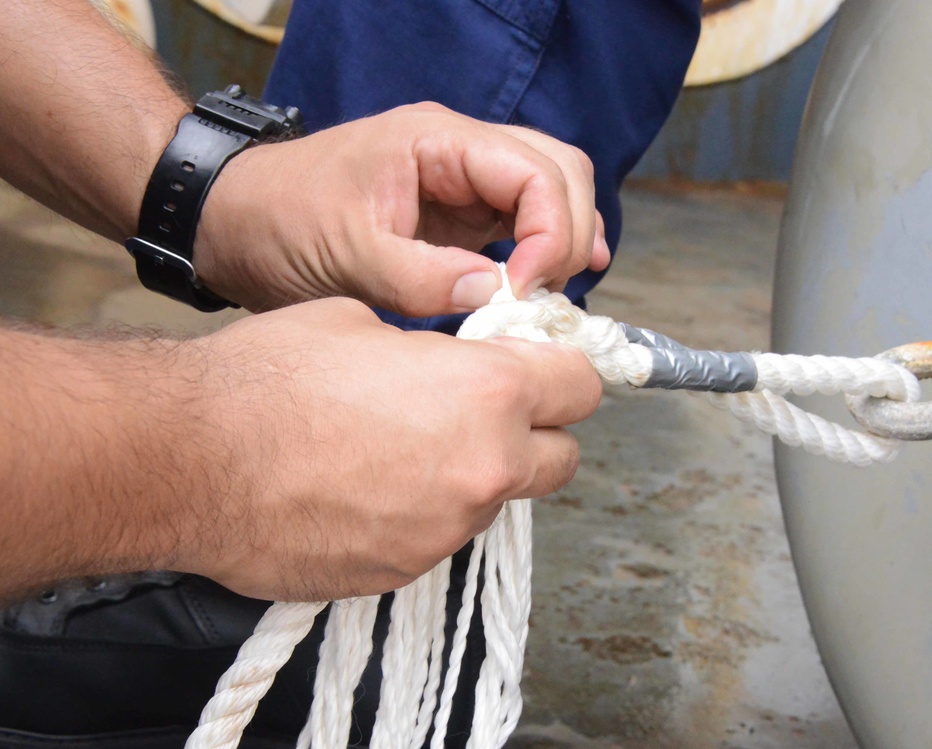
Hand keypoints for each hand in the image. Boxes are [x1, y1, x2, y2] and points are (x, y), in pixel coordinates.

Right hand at [175, 298, 601, 600]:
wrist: (191, 458)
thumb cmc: (268, 378)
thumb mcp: (365, 324)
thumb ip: (432, 352)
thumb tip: (446, 366)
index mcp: (489, 391)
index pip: (582, 386)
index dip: (562, 373)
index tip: (543, 372)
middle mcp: (486, 467)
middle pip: (563, 459)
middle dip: (535, 436)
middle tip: (485, 418)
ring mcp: (448, 529)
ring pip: (497, 502)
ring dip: (471, 478)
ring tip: (399, 454)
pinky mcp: (405, 571)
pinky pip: (439, 537)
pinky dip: (420, 516)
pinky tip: (362, 493)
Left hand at [194, 102, 610, 314]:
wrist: (234, 222)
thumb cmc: (278, 224)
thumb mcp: (345, 256)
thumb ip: (422, 278)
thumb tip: (497, 296)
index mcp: (434, 141)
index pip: (533, 169)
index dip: (550, 231)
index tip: (527, 290)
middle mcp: (457, 151)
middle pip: (558, 169)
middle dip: (569, 231)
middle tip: (548, 295)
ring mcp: (460, 180)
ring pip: (549, 190)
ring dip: (564, 238)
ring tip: (557, 291)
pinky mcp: (455, 214)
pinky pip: (520, 220)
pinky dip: (544, 248)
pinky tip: (549, 281)